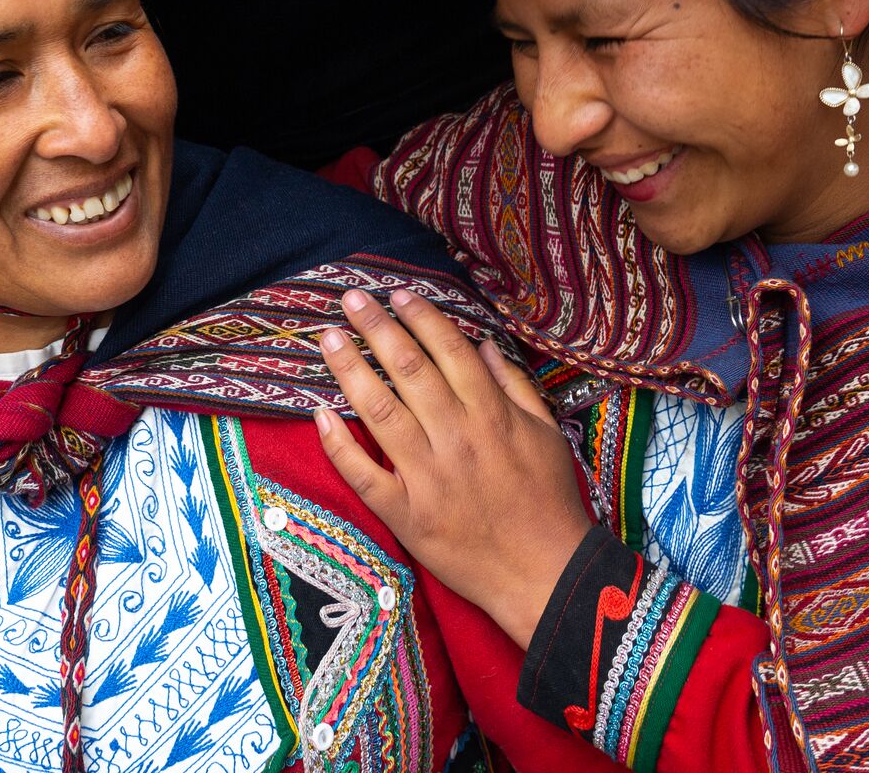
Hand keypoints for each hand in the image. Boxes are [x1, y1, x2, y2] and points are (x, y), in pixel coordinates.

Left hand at [313, 288, 592, 650]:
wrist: (547, 574)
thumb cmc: (549, 501)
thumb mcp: (546, 434)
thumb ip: (515, 387)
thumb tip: (482, 345)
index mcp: (492, 416)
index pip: (449, 352)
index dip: (421, 318)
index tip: (396, 295)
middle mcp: (457, 438)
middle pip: (409, 371)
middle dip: (377, 329)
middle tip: (350, 299)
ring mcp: (428, 477)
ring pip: (380, 412)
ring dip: (351, 371)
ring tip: (329, 339)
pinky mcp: (407, 515)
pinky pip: (364, 474)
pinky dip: (339, 444)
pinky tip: (319, 415)